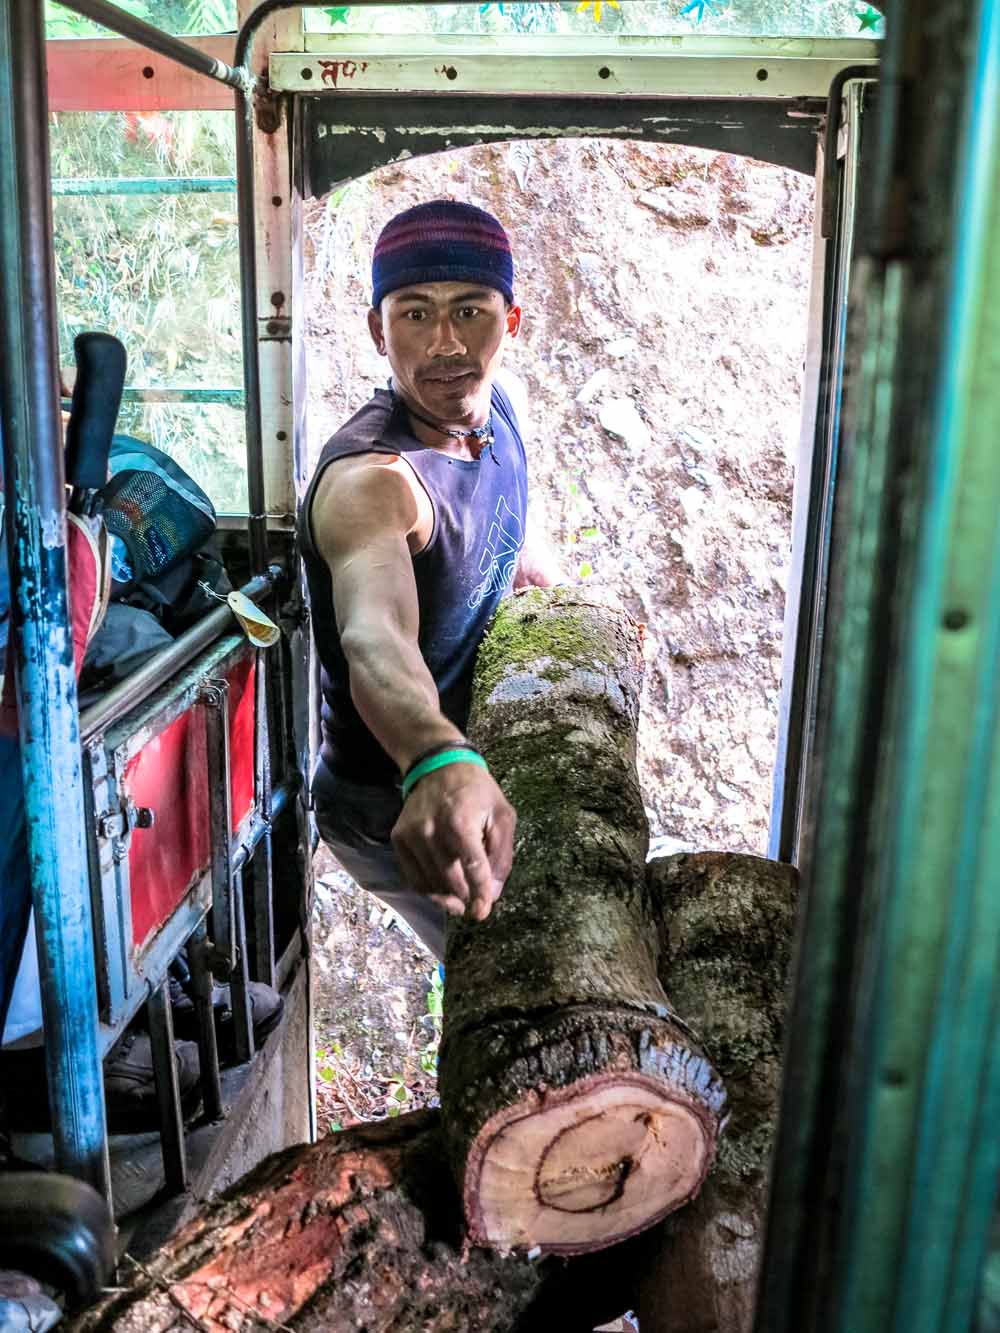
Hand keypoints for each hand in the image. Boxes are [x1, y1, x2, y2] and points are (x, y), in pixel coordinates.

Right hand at [391, 761, 515, 922]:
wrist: (438, 766)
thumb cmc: (477, 791)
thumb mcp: (502, 814)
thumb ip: (501, 854)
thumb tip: (493, 892)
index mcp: (460, 823)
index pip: (472, 869)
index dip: (480, 895)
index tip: (482, 912)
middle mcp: (431, 830)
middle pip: (451, 880)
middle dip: (465, 897)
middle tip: (474, 904)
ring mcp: (411, 835)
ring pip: (430, 883)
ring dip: (447, 898)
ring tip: (459, 900)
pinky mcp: (399, 839)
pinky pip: (413, 877)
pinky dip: (428, 890)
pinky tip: (441, 890)